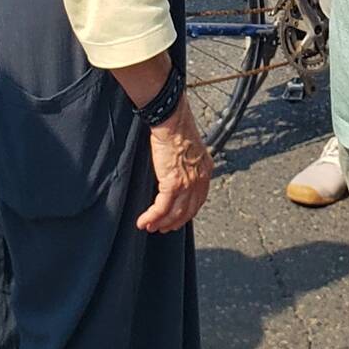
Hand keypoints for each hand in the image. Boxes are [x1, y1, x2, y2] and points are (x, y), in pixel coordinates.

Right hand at [139, 102, 212, 232]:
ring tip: (150, 227)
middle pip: (188, 210)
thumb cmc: (177, 128)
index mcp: (206, 170)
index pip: (199, 199)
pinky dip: (151, 217)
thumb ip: (188, 162)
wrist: (172, 121)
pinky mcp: (172, 184)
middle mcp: (200, 179)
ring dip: (161, 223)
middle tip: (163, 228)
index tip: (178, 218)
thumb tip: (178, 169)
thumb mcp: (189, 148)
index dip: (187, 212)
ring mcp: (187, 184)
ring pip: (175, 213)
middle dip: (174, 222)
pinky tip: (143, 221)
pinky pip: (161, 208)